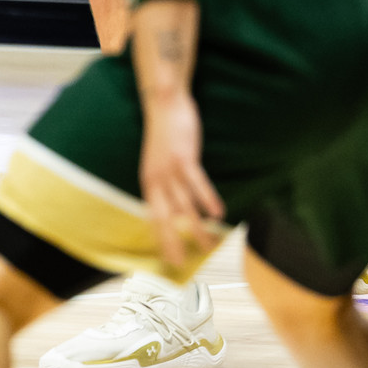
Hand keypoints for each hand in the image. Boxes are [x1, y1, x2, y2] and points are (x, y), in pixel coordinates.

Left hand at [140, 91, 225, 269]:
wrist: (163, 103)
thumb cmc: (165, 134)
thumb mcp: (160, 163)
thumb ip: (167, 185)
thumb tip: (178, 208)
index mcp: (149, 183)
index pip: (153, 218)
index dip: (161, 240)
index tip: (169, 260)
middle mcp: (156, 180)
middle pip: (164, 218)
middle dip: (173, 242)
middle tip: (181, 264)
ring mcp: (169, 170)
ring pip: (184, 205)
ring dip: (197, 228)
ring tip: (210, 246)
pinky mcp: (184, 158)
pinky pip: (197, 183)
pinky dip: (207, 199)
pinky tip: (218, 214)